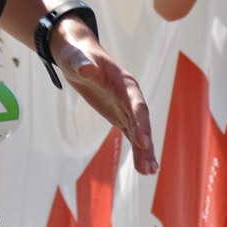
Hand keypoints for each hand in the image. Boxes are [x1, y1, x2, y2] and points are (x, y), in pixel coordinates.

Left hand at [49, 17, 157, 174]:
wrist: (78, 54)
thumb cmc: (77, 54)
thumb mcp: (76, 58)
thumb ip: (82, 64)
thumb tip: (86, 69)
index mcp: (124, 82)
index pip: (136, 104)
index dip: (141, 122)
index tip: (143, 141)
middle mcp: (130, 96)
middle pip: (141, 121)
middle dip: (146, 143)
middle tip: (150, 166)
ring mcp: (126, 107)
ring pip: (139, 131)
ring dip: (145, 151)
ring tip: (149, 172)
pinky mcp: (120, 115)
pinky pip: (132, 135)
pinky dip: (138, 150)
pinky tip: (144, 168)